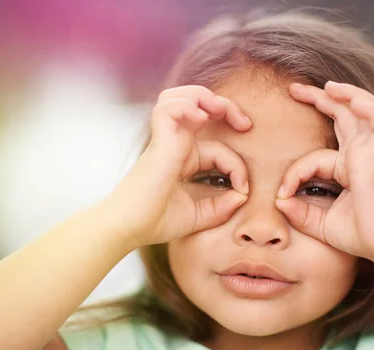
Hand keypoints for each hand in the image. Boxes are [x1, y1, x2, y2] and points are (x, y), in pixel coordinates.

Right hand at [106, 85, 251, 247]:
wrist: (129, 229)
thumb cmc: (156, 221)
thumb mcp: (199, 215)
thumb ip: (222, 206)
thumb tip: (243, 194)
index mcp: (185, 157)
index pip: (218, 147)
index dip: (237, 165)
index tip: (243, 189)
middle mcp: (175, 144)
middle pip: (197, 104)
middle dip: (225, 106)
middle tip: (245, 124)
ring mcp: (165, 140)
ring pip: (179, 97)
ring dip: (203, 96)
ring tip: (219, 109)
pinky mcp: (158, 143)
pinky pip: (168, 109)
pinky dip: (186, 106)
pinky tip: (201, 117)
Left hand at [275, 81, 373, 262]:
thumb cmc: (361, 235)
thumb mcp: (321, 224)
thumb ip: (299, 212)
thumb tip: (279, 200)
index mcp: (348, 168)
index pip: (314, 157)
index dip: (294, 173)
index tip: (282, 195)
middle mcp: (360, 155)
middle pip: (342, 115)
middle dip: (319, 98)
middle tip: (294, 88)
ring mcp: (370, 153)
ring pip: (362, 111)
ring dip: (346, 94)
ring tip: (327, 85)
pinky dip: (368, 108)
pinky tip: (351, 100)